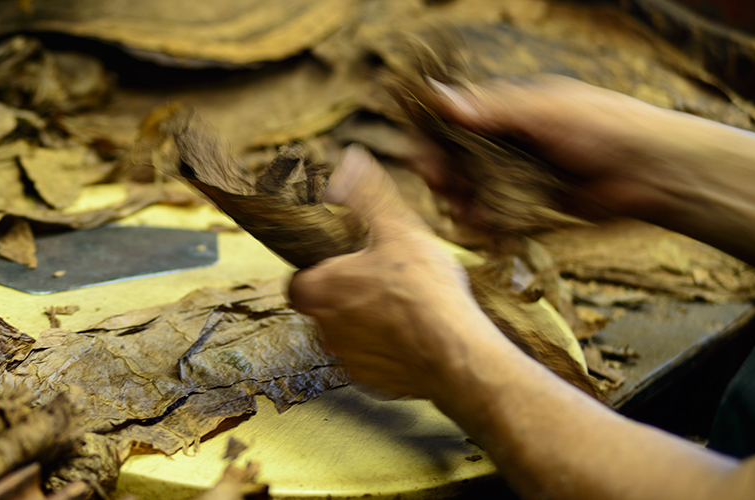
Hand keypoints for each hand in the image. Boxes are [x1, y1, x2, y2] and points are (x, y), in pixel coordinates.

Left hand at [288, 146, 505, 399]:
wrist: (456, 353)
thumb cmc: (422, 290)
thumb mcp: (396, 228)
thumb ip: (367, 194)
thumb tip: (349, 160)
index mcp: (318, 289)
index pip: (298, 279)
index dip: (319, 268)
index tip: (344, 261)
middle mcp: (322, 327)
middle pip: (324, 305)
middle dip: (346, 293)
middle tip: (381, 279)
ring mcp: (347, 359)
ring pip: (348, 333)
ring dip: (367, 321)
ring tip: (404, 305)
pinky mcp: (372, 382)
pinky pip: (373, 360)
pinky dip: (388, 348)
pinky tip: (415, 333)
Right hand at [414, 75, 725, 223]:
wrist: (654, 172)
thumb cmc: (604, 127)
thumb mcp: (543, 112)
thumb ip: (491, 110)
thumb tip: (437, 97)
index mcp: (510, 111)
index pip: (456, 120)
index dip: (433, 137)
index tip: (422, 155)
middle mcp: (509, 142)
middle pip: (457, 159)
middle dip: (444, 174)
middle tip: (442, 187)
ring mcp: (519, 176)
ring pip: (472, 191)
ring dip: (461, 202)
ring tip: (465, 213)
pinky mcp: (532, 207)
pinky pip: (497, 216)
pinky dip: (486, 223)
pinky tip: (483, 228)